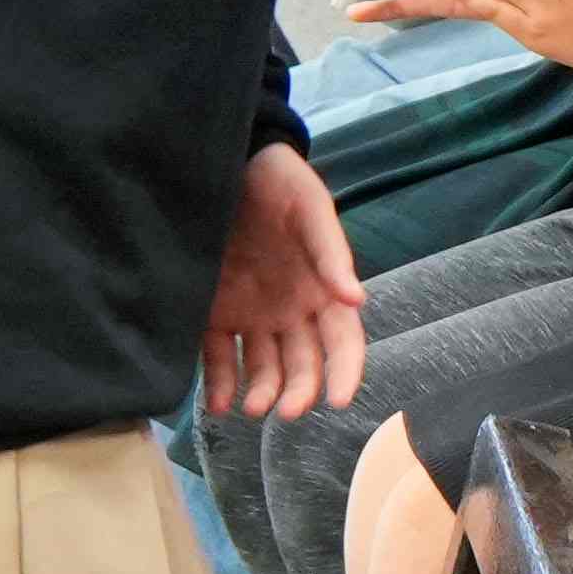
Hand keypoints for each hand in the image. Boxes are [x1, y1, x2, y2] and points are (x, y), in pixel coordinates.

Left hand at [204, 143, 366, 417]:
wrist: (226, 163)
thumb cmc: (280, 182)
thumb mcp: (310, 209)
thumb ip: (330, 254)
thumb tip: (357, 299)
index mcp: (322, 290)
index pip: (344, 341)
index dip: (347, 371)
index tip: (340, 400)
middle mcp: (291, 311)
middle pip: (304, 365)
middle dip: (299, 391)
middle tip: (287, 410)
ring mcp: (252, 315)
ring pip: (263, 368)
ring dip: (261, 392)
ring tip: (250, 407)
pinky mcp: (215, 313)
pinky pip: (218, 358)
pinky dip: (219, 385)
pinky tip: (217, 404)